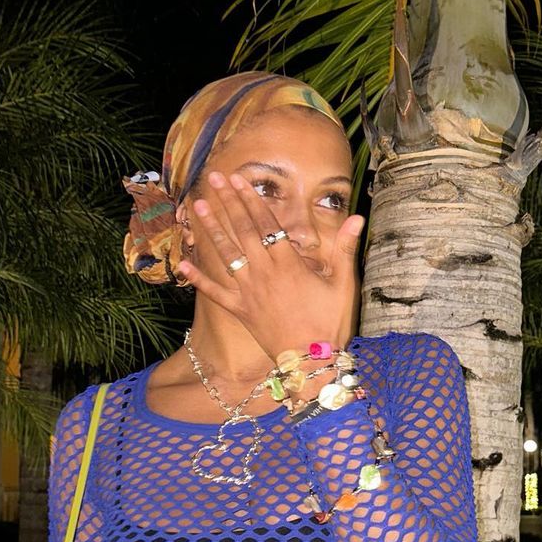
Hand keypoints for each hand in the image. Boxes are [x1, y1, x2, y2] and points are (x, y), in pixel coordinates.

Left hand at [176, 170, 363, 361]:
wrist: (311, 362)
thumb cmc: (330, 324)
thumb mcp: (343, 285)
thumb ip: (345, 249)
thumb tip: (358, 218)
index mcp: (288, 263)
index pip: (266, 223)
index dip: (251, 199)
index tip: (238, 179)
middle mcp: (264, 273)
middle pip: (242, 231)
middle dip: (228, 203)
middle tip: (213, 179)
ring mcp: (249, 292)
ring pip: (226, 254)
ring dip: (211, 229)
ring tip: (198, 207)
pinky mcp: (240, 311)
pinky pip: (215, 293)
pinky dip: (199, 280)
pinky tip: (184, 265)